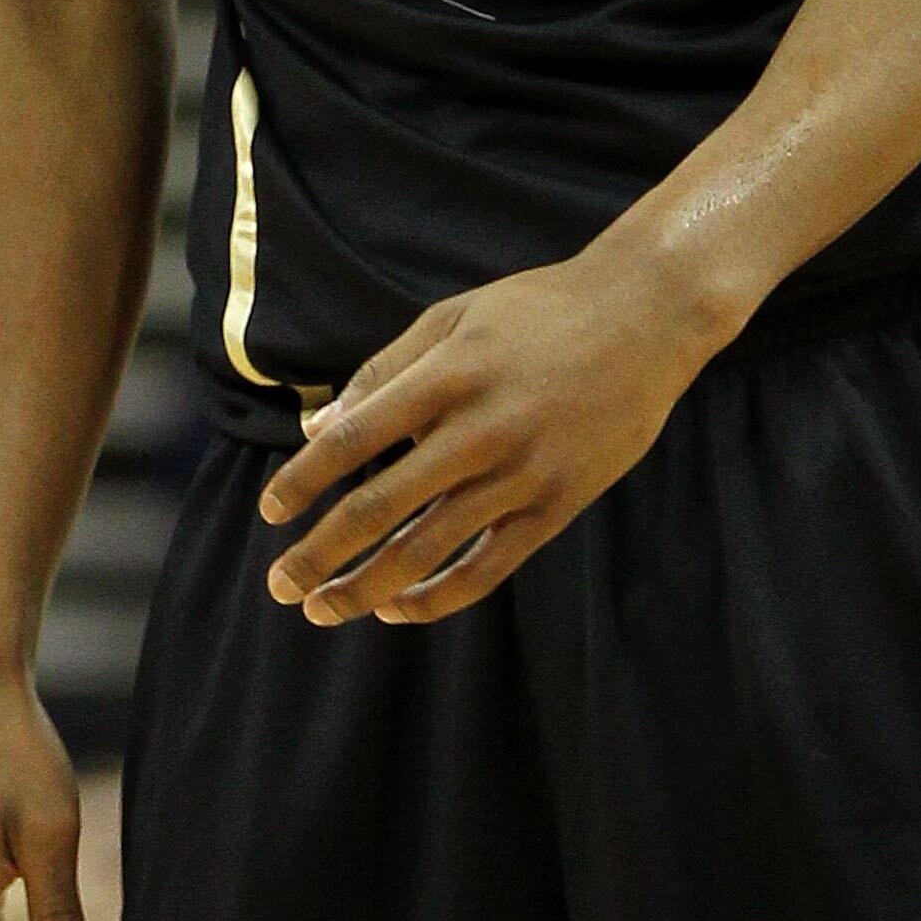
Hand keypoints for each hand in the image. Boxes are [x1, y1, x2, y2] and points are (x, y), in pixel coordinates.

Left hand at [260, 238, 720, 625]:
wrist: (649, 317)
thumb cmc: (541, 310)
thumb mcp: (455, 318)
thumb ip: (384, 372)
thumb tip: (316, 431)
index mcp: (449, 376)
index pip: (355, 440)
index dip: (304, 481)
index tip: (271, 512)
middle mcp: (482, 431)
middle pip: (381, 508)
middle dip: (320, 554)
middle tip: (280, 585)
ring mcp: (523, 474)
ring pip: (428, 550)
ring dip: (366, 588)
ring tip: (322, 610)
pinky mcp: (557, 506)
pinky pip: (489, 568)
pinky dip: (438, 596)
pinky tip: (397, 608)